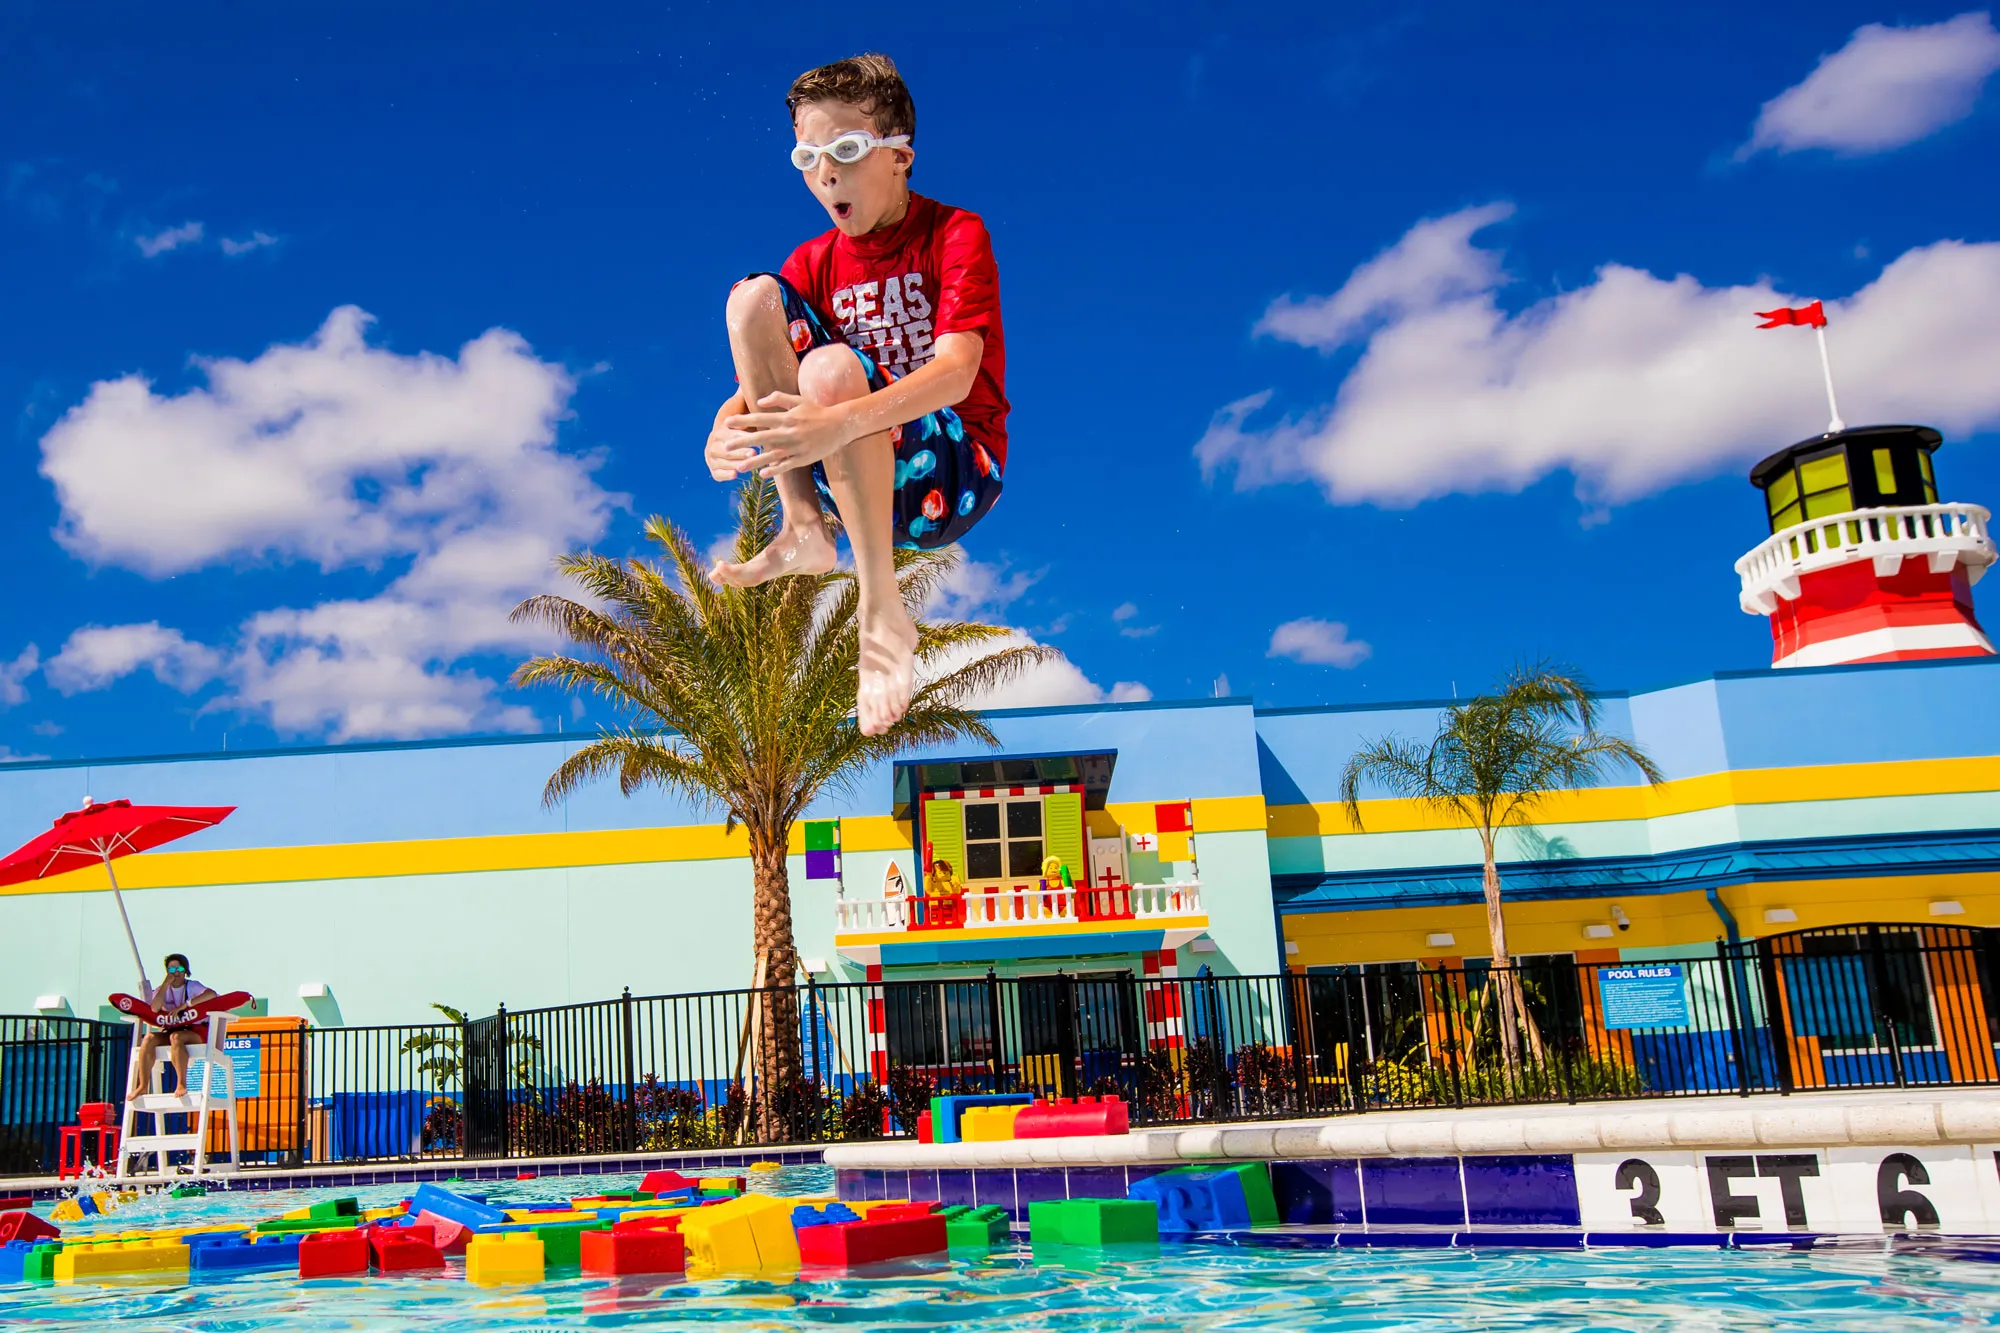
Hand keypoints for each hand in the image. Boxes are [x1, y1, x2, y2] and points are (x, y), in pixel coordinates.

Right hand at [705, 414, 761, 481]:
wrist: (725, 445)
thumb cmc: (742, 434)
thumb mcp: (743, 426)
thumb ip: (745, 424)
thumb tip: (747, 422)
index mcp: (720, 432)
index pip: (732, 435)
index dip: (743, 438)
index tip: (755, 440)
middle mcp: (713, 445)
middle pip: (726, 450)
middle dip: (740, 452)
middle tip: (753, 454)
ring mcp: (711, 458)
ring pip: (722, 462)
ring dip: (734, 464)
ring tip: (746, 466)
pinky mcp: (713, 470)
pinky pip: (717, 473)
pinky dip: (725, 475)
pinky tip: (734, 475)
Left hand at [723, 392, 854, 475]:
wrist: (840, 425)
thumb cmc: (818, 412)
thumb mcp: (799, 400)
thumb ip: (779, 399)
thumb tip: (759, 401)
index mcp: (786, 418)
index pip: (760, 419)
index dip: (743, 421)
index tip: (727, 423)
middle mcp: (789, 432)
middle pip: (762, 438)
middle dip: (742, 442)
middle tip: (725, 447)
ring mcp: (796, 447)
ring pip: (772, 455)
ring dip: (755, 462)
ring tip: (739, 467)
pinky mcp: (804, 458)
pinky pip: (787, 465)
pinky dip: (775, 470)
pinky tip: (763, 475)